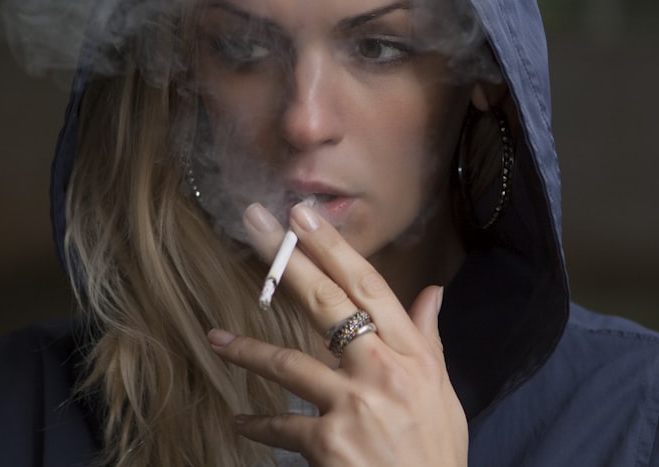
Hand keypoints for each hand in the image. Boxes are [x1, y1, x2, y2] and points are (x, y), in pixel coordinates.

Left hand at [208, 202, 467, 465]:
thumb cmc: (436, 450)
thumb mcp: (443, 390)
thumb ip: (429, 338)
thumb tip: (433, 293)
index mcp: (412, 353)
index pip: (369, 286)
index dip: (334, 248)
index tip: (304, 216)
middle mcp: (382, 370)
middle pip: (326, 303)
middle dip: (287, 260)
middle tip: (256, 226)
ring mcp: (353, 405)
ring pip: (289, 363)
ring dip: (248, 350)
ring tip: (216, 339)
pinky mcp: (328, 444)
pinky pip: (281, 426)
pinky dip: (258, 425)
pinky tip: (238, 421)